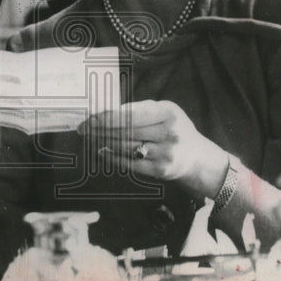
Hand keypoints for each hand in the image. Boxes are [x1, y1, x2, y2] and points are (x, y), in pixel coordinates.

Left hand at [79, 99, 227, 195]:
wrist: (196, 157)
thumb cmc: (174, 128)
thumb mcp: (164, 111)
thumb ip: (139, 109)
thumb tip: (107, 110)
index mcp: (168, 113)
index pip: (132, 114)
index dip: (109, 116)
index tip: (91, 116)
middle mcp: (168, 134)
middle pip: (126, 131)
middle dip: (100, 129)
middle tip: (83, 127)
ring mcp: (165, 154)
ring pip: (126, 147)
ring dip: (103, 142)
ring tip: (89, 137)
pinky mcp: (160, 171)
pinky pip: (130, 163)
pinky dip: (113, 157)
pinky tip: (102, 151)